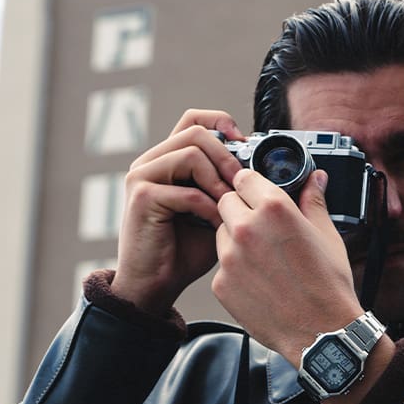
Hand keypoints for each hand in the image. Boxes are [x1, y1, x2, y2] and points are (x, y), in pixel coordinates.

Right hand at [111, 110, 246, 315]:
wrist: (156, 284)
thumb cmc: (185, 251)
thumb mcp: (216, 211)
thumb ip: (229, 188)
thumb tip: (262, 170)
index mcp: (166, 159)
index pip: (193, 120)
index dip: (222, 123)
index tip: (245, 144)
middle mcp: (150, 162)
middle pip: (196, 132)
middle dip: (228, 156)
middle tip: (244, 182)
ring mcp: (142, 177)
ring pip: (191, 154)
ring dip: (219, 181)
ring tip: (230, 206)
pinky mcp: (142, 198)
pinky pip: (187, 191)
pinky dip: (209, 208)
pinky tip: (216, 224)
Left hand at [212, 168, 363, 363]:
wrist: (321, 335)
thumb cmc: (328, 288)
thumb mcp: (326, 236)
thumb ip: (314, 201)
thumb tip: (315, 179)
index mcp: (274, 209)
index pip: (244, 177)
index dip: (251, 184)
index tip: (256, 192)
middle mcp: (246, 229)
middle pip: (226, 202)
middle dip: (241, 209)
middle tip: (263, 228)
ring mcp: (230, 259)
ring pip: (221, 234)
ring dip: (235, 238)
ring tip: (264, 258)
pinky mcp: (221, 285)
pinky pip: (221, 266)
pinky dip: (235, 269)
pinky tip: (259, 280)